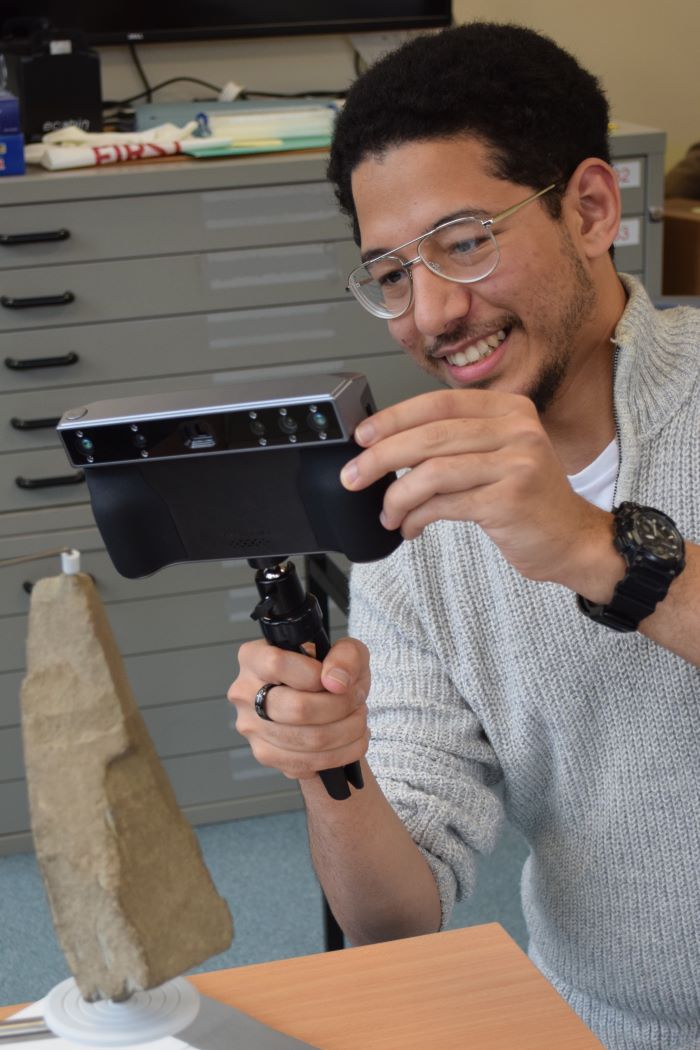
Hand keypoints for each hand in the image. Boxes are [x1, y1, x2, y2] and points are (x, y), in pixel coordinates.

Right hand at [228, 637, 370, 780]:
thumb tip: (335, 682)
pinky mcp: (264, 754)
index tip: (335, 680)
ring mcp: (251, 727)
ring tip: (357, 720)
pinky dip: (339, 754)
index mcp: (254, 657)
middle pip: (296, 709)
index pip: (278, 665)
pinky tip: (348, 740)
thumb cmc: (328, 673)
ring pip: (307, 740)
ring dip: (345, 733)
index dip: (316, 676)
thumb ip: (346, 656)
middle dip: (339, 708)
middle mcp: (244, 692)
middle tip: (355, 702)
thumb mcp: (346, 651)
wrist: (323, 704)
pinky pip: (306, 763)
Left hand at [340, 388, 617, 589]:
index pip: (438, 403)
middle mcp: (517, 429)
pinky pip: (444, 504)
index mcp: (510, 409)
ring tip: (386, 513)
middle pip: (430, 436)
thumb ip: (456, 442)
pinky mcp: (509, 499)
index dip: (394, 418)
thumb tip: (389, 445)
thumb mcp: (498, 455)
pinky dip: (417, 517)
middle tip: (354, 476)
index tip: (362, 437)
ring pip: (432, 471)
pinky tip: (409, 527)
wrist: (572, 539)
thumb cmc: (528, 500)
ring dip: (396, 496)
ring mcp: (516, 463)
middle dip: (381, 458)